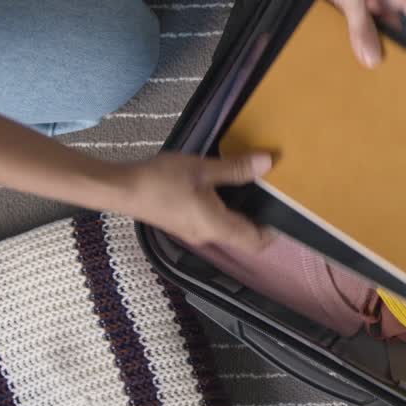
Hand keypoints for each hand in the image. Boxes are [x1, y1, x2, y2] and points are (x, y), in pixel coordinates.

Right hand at [114, 151, 275, 250]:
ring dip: (241, 212)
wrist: (120, 188)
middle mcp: (208, 236)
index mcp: (217, 227)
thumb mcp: (202, 169)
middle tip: (272, 193)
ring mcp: (193, 232)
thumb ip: (236, 168)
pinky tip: (224, 186)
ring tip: (252, 186)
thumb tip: (269, 163)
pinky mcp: (183, 224)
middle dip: (259, 219)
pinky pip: (213, 221)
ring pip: (228, 229)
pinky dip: (225, 208)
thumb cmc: (162, 181)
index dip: (273, 231)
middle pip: (243, 237)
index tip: (285, 209)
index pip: (256, 242)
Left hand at [287, 0, 405, 66]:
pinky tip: (350, 54)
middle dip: (403, 49)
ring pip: (379, 28)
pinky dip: (357, 38)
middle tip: (400, 77)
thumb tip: (374, 60)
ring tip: (374, 72)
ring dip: (376, 45)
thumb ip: (362, 27)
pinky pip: (359, 24)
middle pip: (403, 27)